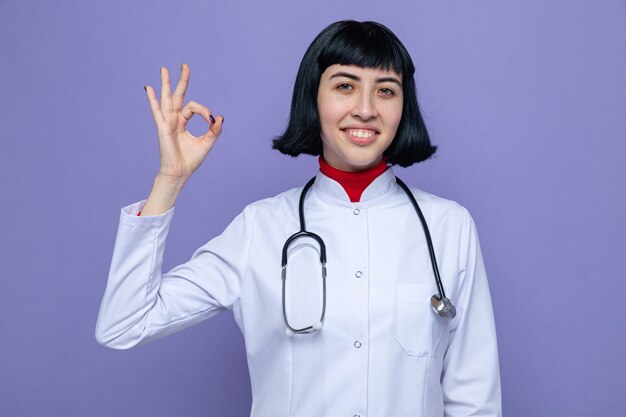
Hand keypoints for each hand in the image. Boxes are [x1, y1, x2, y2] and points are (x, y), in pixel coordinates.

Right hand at [144, 64, 223, 179]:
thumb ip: (214, 130)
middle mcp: (174, 120)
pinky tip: (148, 88)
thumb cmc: (191, 160)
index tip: (211, 119)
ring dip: (166, 84)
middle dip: (182, 81)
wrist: (180, 173)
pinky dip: (152, 100)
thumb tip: (219, 116)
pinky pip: (157, 111)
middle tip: (185, 65)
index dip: (204, 110)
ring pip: (166, 99)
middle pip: (177, 96)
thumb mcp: (207, 142)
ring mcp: (167, 122)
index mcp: (183, 122)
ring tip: (164, 69)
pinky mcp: (163, 128)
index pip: (193, 107)